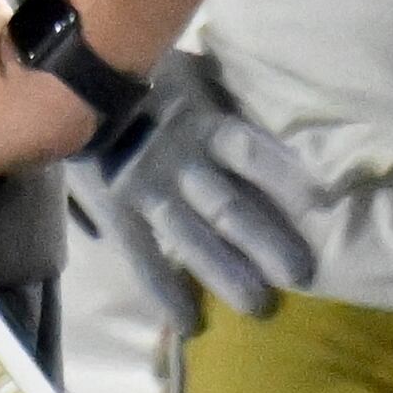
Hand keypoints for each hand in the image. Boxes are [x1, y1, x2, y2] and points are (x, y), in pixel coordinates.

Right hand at [63, 52, 320, 332]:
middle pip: (232, 206)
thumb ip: (214, 88)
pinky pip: (142, 257)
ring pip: (195, 237)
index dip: (287, 176)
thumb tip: (266, 104)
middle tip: (302, 275)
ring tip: (259, 307)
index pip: (253, 151)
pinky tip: (188, 325)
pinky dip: (164, 291)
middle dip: (267, 242)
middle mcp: (180, 159)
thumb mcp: (185, 69)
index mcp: (200, 120)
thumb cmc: (136, 67)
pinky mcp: (118, 207)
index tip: (324, 203)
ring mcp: (147, 188)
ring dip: (228, 273)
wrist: (68, 74)